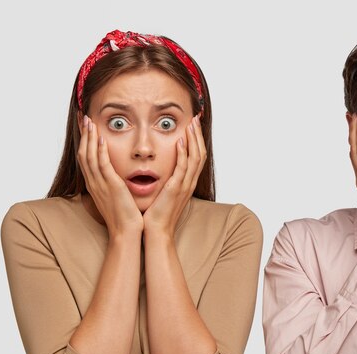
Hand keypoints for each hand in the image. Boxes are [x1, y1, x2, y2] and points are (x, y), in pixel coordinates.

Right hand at [77, 115, 142, 236]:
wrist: (126, 232)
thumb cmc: (124, 217)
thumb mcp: (117, 197)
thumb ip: (114, 185)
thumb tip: (117, 177)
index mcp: (96, 185)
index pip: (86, 158)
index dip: (85, 141)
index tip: (86, 127)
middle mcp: (94, 183)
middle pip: (83, 154)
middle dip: (84, 135)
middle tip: (84, 118)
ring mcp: (100, 185)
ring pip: (89, 156)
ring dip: (90, 138)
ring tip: (90, 122)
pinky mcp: (111, 186)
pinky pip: (102, 165)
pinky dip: (100, 151)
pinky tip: (101, 138)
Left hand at [143, 115, 205, 237]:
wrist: (156, 232)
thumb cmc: (157, 214)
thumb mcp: (164, 193)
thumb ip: (166, 180)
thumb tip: (161, 170)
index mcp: (186, 183)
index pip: (196, 156)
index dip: (196, 140)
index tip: (192, 125)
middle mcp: (189, 182)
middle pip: (200, 153)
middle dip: (198, 135)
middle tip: (195, 118)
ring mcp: (184, 186)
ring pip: (195, 158)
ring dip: (193, 139)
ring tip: (190, 124)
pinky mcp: (176, 189)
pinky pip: (183, 168)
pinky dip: (183, 154)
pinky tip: (180, 142)